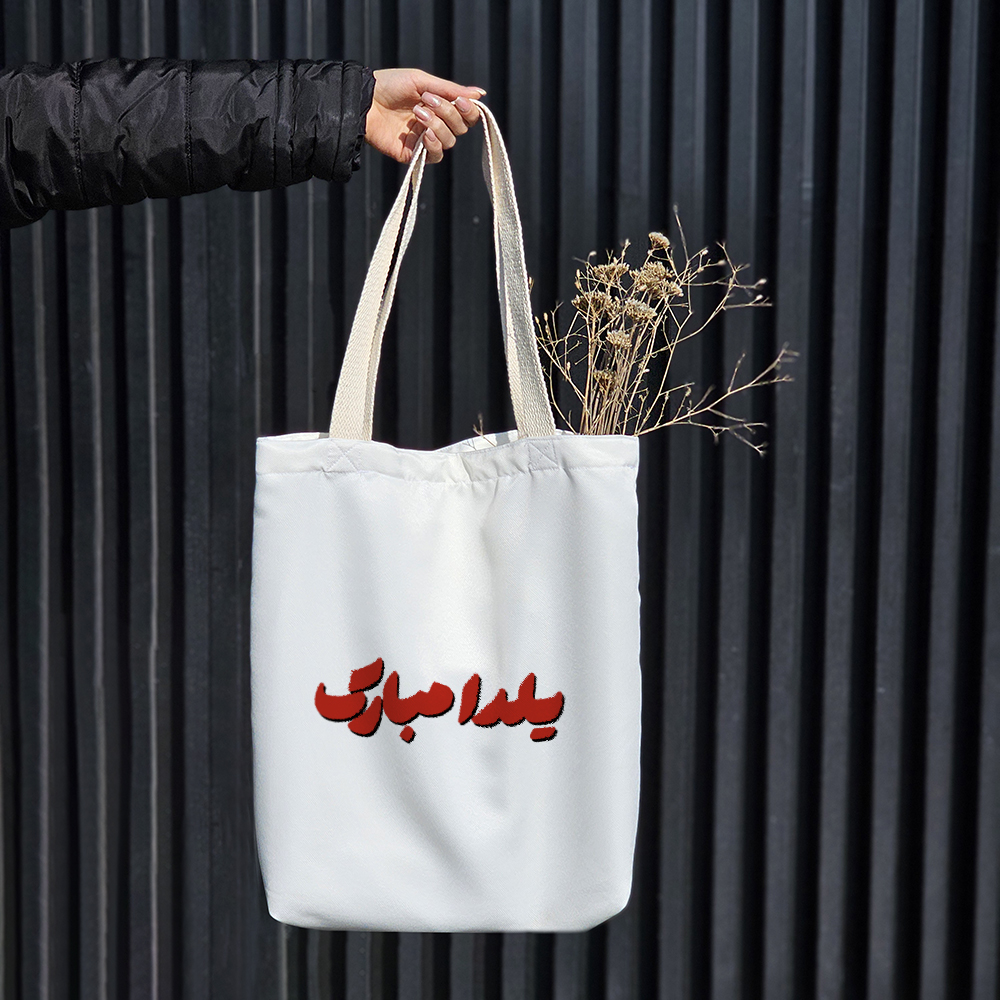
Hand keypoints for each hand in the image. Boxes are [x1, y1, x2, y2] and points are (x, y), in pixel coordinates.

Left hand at [365, 68, 484, 164]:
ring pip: (449, 141)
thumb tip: (481, 94)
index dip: (469, 110)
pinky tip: (424, 134)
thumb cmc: (390, 85)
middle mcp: (435, 124)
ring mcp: (424, 140)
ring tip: (417, 113)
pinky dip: (434, 145)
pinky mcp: (413, 154)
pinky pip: (435, 156)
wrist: (364, 100)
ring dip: (437, 125)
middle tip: (428, 100)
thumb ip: (451, 90)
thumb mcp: (422, 81)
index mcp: (440, 106)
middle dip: (448, 113)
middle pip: (460, 128)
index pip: (466, 115)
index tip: (460, 101)